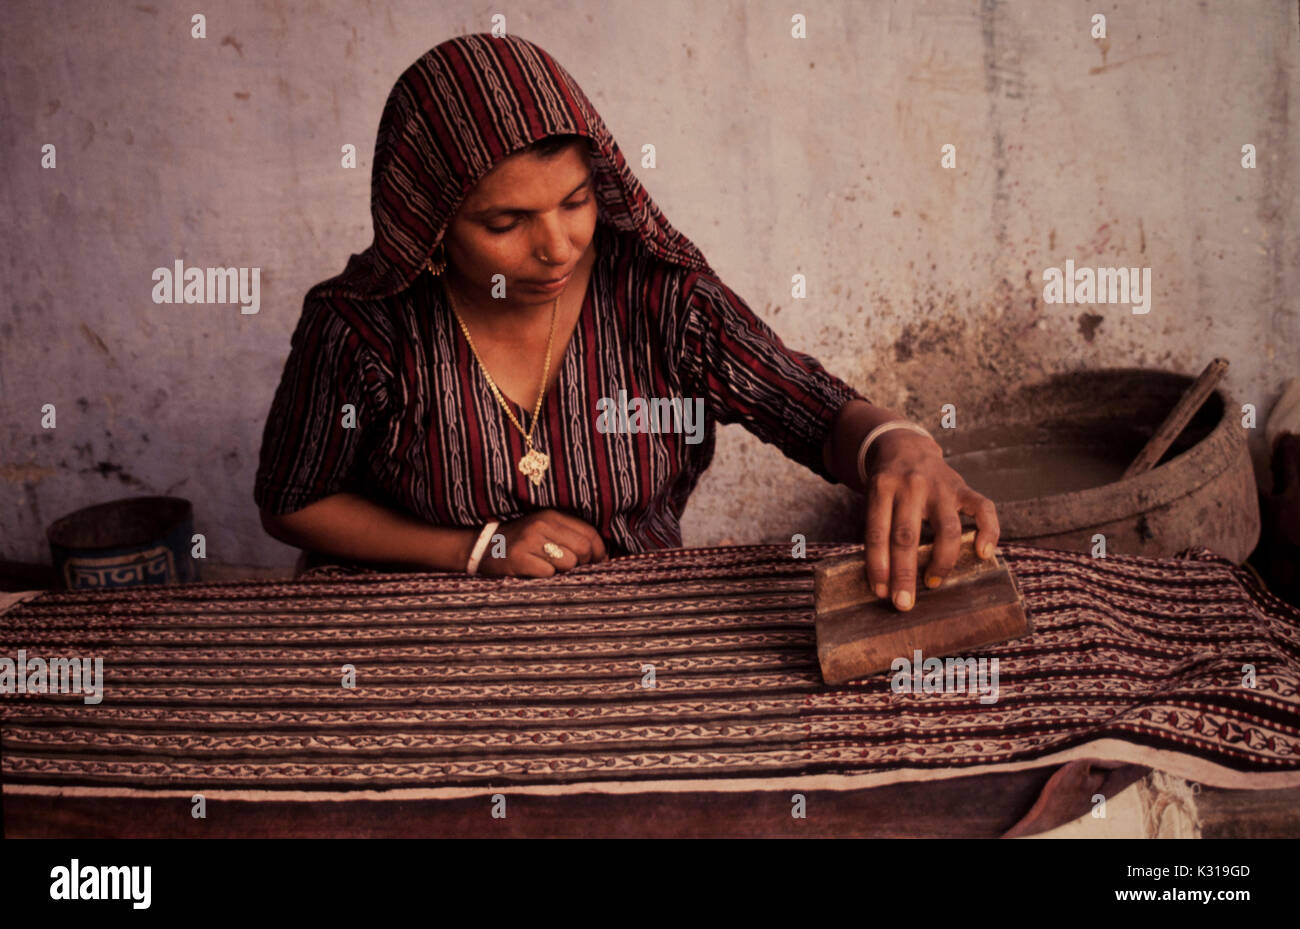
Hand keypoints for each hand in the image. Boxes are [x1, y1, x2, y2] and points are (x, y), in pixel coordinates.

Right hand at [478, 509, 608, 577]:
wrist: (482, 547)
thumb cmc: (522, 541)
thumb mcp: (545, 530)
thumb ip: (571, 536)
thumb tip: (604, 556)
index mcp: (551, 515)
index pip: (590, 533)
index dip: (600, 551)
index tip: (600, 562)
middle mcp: (541, 525)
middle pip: (583, 549)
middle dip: (585, 564)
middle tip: (575, 570)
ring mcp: (528, 541)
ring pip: (568, 563)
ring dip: (564, 572)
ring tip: (549, 568)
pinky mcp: (518, 559)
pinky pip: (548, 574)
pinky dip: (546, 578)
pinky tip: (535, 572)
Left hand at [863, 430, 999, 610]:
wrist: (905, 446)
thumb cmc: (887, 486)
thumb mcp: (873, 499)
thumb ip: (879, 530)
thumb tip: (883, 582)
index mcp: (882, 489)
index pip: (878, 533)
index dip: (878, 566)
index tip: (881, 593)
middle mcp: (911, 486)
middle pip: (907, 536)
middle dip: (904, 574)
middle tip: (903, 604)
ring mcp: (940, 486)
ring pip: (946, 529)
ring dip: (941, 562)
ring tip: (932, 583)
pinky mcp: (963, 487)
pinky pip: (983, 509)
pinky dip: (988, 532)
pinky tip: (983, 554)